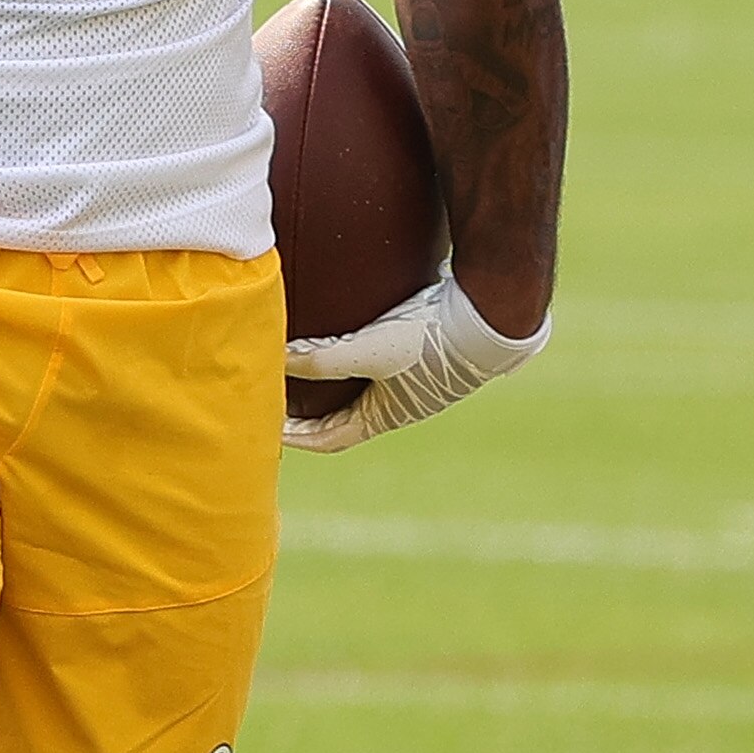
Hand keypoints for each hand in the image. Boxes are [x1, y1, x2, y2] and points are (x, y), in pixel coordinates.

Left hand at [284, 264, 548, 452]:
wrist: (489, 314)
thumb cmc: (432, 340)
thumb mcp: (371, 350)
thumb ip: (323, 358)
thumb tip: (275, 360)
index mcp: (386, 414)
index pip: (330, 437)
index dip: (296, 436)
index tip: (263, 427)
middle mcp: (398, 400)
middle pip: (340, 413)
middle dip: (306, 409)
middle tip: (272, 393)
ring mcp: (410, 374)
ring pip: (356, 383)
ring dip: (325, 377)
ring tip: (294, 358)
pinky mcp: (417, 345)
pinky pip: (372, 355)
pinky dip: (346, 348)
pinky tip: (332, 323)